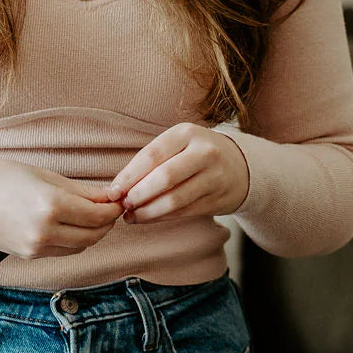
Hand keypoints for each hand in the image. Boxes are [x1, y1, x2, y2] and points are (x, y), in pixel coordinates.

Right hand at [0, 157, 126, 259]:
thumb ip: (79, 190)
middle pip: (94, 235)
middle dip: (107, 222)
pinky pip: (63, 251)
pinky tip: (73, 225)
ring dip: (92, 233)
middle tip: (110, 208)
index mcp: (50, 205)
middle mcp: (45, 231)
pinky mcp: (30, 256)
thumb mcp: (42, 175)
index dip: (113, 208)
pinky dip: (75, 240)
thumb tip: (109, 198)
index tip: (118, 199)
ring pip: (81, 246)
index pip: (98, 215)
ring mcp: (36, 248)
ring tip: (93, 215)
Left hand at [104, 123, 249, 222]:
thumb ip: (150, 161)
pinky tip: (148, 219)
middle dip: (138, 195)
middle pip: (163, 178)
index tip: (112, 191)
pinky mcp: (218, 198)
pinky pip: (184, 212)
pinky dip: (162, 218)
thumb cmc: (194, 154)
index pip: (151, 155)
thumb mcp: (176, 145)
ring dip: (148, 212)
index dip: (129, 176)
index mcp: (187, 133)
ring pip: (174, 199)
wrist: (240, 166)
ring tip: (131, 216)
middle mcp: (204, 152)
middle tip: (122, 206)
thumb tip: (117, 188)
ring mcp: (214, 176)